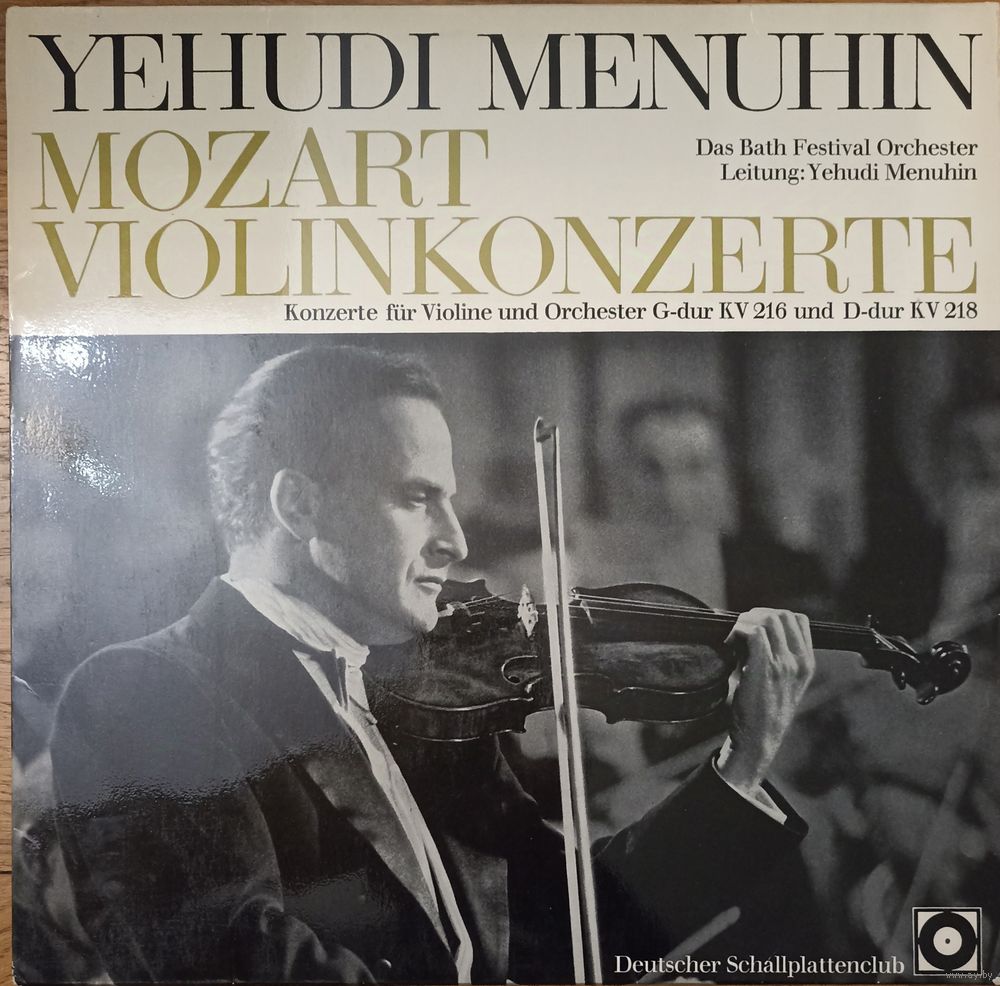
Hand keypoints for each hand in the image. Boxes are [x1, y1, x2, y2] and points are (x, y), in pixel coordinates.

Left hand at [716, 608, 814, 794]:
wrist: (758, 739)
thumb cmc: (763, 710)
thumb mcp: (781, 680)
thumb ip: (776, 655)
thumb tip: (751, 629)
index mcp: (807, 663)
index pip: (797, 620)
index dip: (772, 616)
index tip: (754, 628)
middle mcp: (799, 661)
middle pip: (781, 615)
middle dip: (756, 616)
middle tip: (739, 631)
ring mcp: (784, 664)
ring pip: (767, 620)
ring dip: (745, 623)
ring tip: (734, 639)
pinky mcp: (765, 668)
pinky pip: (754, 633)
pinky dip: (738, 632)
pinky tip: (729, 645)